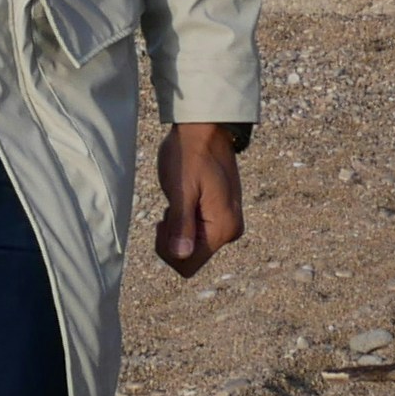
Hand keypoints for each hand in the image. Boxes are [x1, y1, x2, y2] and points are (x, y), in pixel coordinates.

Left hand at [154, 121, 244, 276]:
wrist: (205, 130)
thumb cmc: (190, 155)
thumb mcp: (181, 189)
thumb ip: (181, 224)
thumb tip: (181, 256)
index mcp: (222, 228)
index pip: (188, 265)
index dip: (168, 249)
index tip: (165, 220)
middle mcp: (230, 231)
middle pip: (190, 258)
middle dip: (172, 239)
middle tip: (170, 208)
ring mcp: (227, 223)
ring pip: (192, 245)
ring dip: (177, 228)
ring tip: (178, 200)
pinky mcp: (222, 215)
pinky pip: (197, 232)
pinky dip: (183, 221)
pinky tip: (183, 200)